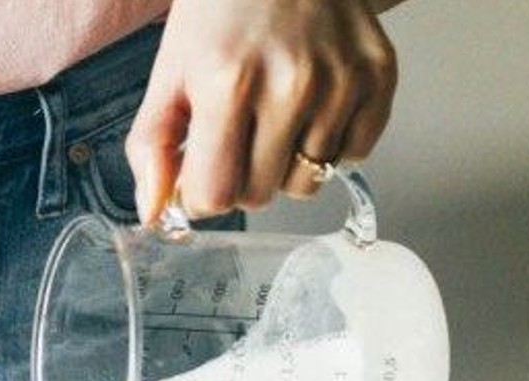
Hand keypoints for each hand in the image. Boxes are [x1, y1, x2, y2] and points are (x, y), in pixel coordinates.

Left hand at [126, 0, 397, 221]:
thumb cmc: (222, 7)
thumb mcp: (170, 71)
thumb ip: (151, 146)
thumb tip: (153, 212)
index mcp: (229, 84)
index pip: (216, 195)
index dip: (202, 192)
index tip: (202, 169)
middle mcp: (292, 85)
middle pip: (261, 196)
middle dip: (242, 177)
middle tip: (239, 132)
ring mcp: (340, 82)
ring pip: (307, 182)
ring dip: (286, 163)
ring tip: (276, 113)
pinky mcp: (377, 77)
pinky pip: (353, 155)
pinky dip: (330, 143)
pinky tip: (313, 105)